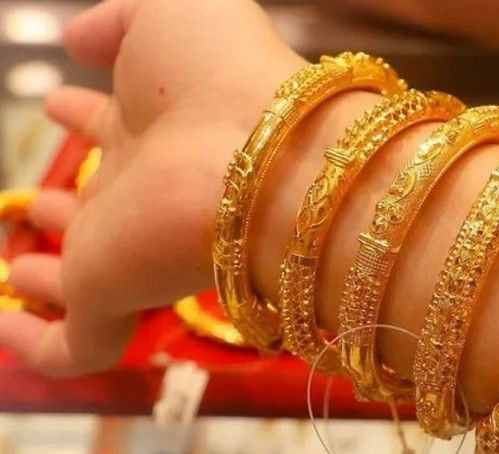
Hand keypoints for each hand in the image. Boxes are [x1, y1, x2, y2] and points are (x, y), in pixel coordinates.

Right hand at [0, 0, 304, 374]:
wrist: (263, 157)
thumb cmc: (220, 71)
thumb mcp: (172, 10)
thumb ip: (123, 20)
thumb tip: (80, 39)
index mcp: (159, 125)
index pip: (117, 122)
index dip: (87, 114)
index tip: (61, 103)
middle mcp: (145, 191)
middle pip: (104, 203)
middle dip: (71, 201)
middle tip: (40, 200)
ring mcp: (131, 251)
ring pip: (87, 278)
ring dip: (49, 276)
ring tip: (19, 270)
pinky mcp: (116, 301)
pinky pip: (68, 346)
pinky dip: (30, 346)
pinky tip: (8, 327)